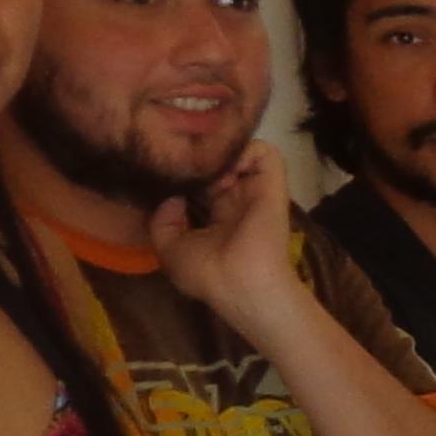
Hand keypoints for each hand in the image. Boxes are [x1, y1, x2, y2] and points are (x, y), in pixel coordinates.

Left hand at [147, 141, 298, 326]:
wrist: (240, 284)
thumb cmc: (207, 273)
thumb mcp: (170, 249)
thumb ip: (163, 222)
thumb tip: (172, 198)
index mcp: (220, 218)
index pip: (208, 186)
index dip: (192, 175)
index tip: (174, 172)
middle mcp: (239, 202)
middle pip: (225, 166)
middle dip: (206, 159)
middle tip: (189, 162)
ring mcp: (257, 192)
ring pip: (246, 154)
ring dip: (228, 154)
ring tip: (212, 167)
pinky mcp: (273, 186)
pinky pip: (266, 153)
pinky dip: (246, 151)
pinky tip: (227, 167)